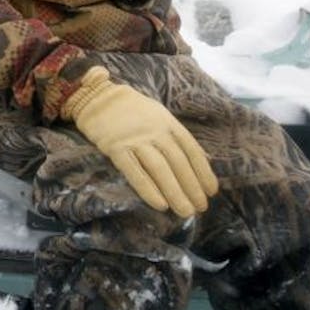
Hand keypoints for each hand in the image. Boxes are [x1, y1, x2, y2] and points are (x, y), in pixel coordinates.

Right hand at [63, 67, 218, 217]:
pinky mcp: (116, 149)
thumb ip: (178, 137)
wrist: (98, 97)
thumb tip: (203, 159)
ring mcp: (135, 140)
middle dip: (191, 187)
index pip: (191, 150)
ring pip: (160, 169)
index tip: (211, 192)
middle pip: (178, 163)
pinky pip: (134, 172)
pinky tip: (160, 205)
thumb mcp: (160, 116)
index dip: (203, 172)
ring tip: (185, 212)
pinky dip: (148, 189)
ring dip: (175, 192)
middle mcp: (155, 132)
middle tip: (200, 209)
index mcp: (168, 123)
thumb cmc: (132, 110)